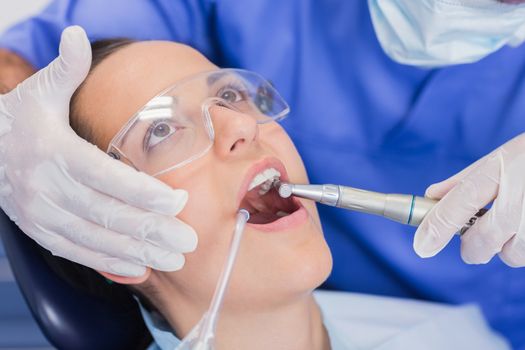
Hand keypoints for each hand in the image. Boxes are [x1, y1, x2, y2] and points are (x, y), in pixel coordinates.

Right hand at [0, 26, 196, 276]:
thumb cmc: (22, 119)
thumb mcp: (40, 92)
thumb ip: (65, 70)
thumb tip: (76, 34)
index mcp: (55, 152)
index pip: (107, 177)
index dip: (145, 192)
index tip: (180, 201)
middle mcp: (48, 188)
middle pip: (108, 214)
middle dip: (152, 229)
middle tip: (189, 241)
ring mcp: (43, 215)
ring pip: (97, 239)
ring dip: (138, 252)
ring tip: (174, 259)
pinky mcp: (42, 231)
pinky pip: (78, 252)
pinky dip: (110, 263)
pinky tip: (139, 269)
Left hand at [413, 133, 524, 266]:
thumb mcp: (500, 156)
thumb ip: (464, 180)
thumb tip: (431, 196)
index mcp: (499, 173)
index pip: (458, 207)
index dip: (435, 230)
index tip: (421, 246)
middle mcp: (520, 201)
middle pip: (479, 245)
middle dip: (472, 245)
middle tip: (479, 231)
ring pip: (510, 256)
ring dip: (507, 246)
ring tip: (520, 220)